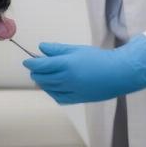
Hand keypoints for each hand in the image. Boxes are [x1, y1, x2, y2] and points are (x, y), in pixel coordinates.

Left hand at [22, 35, 145, 103]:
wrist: (118, 74)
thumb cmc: (98, 58)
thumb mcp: (76, 50)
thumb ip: (57, 49)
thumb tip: (41, 47)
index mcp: (66, 64)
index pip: (41, 66)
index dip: (31, 63)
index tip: (27, 61)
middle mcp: (67, 79)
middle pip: (42, 78)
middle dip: (35, 72)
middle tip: (35, 67)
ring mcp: (71, 91)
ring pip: (48, 89)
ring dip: (42, 82)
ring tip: (43, 75)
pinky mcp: (77, 99)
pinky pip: (58, 98)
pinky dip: (52, 92)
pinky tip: (53, 86)